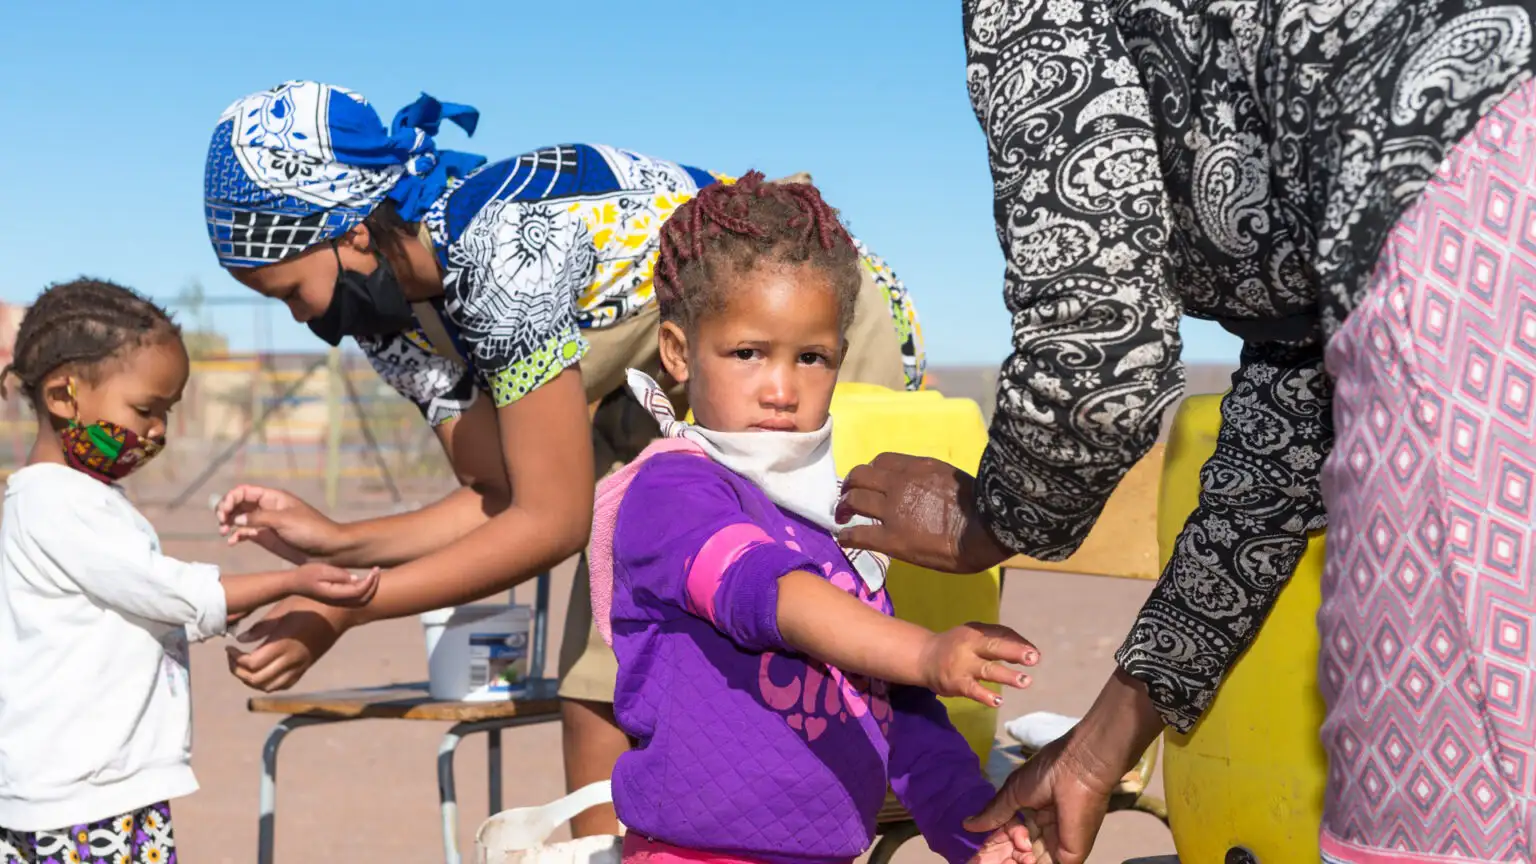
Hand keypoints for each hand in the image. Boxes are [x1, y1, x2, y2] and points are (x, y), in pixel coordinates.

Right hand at [216, 485, 348, 563]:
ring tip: (224, 532)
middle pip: (238, 503)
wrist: (328, 550)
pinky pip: (244, 533)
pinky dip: (235, 536)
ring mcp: (265, 523)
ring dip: (227, 523)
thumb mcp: (284, 521)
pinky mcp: (266, 537)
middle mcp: (267, 508)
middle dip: (225, 510)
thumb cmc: (311, 530)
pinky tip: (232, 542)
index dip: (230, 499)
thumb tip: (235, 519)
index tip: (224, 513)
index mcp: (273, 497)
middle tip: (221, 523)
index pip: (243, 491)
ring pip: (238, 518)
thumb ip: (258, 518)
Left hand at [226, 598, 353, 691]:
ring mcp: (300, 665)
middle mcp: (291, 659)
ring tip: (244, 666)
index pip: (251, 664)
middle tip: (232, 657)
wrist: (339, 611)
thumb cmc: (309, 604)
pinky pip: (283, 684)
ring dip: (252, 680)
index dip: (235, 659)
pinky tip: (263, 669)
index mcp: (283, 643)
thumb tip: (241, 640)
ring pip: (268, 686)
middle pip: (256, 680)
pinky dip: (269, 682)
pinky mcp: (306, 666)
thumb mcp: (282, 610)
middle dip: (238, 672)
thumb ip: (260, 628)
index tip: (229, 647)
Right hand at [288, 563, 380, 607]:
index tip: (375, 569)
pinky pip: (356, 598)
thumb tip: (356, 578)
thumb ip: (339, 575)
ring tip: (375, 573)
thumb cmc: (306, 574)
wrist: (294, 583)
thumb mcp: (322, 570)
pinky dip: (365, 590)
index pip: (360, 591)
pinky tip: (366, 578)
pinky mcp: (337, 599)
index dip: (370, 581)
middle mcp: (338, 602)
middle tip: (377, 570)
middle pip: (363, 598)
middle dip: (374, 584)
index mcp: (335, 595)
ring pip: (361, 600)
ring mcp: (338, 602)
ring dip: (370, 588)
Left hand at [837, 454, 1011, 573]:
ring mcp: (893, 510)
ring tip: (841, 517)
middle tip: (848, 498)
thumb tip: (929, 490)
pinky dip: (846, 535)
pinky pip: (858, 534)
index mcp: (918, 467)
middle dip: (851, 486)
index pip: (882, 461)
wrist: (988, 530)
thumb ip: (933, 481)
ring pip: (854, 500)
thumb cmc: (985, 506)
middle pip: (860, 476)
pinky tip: (843, 539)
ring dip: (843, 507)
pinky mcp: (892, 538)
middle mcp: (900, 483)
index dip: (870, 472)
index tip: (870, 483)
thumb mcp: (954, 479)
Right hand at [917, 622, 1038, 706]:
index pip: (1001, 634)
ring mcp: (962, 665)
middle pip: (994, 647)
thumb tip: (1027, 650)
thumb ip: (997, 639)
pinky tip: (998, 701)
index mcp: (976, 632)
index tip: (1035, 653)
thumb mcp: (973, 634)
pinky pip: (973, 690)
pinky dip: (985, 696)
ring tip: (1025, 681)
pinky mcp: (956, 683)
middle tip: (1034, 658)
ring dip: (1007, 676)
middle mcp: (969, 646)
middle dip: (1015, 652)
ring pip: (987, 670)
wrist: (924, 657)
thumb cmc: (957, 645)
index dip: (1019, 642)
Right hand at [963, 734, 1119, 863]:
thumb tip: (967, 824)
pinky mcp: (1069, 856)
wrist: (1077, 769)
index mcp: (1036, 816)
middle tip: (986, 858)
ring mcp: (1058, 845)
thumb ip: (993, 813)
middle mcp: (1047, 832)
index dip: (998, 842)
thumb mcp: (1013, 792)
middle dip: (1005, 855)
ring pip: (1032, 861)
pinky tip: (1011, 862)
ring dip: (1014, 860)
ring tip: (999, 859)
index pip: (1013, 837)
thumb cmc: (1046, 773)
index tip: (983, 846)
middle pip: (1021, 852)